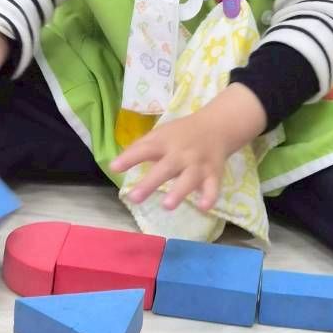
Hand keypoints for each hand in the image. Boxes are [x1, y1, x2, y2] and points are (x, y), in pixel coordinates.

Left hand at [110, 84, 266, 212]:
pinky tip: (203, 206)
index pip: (145, 149)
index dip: (129, 158)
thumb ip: (140, 148)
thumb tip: (114, 166)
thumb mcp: (160, 134)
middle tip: (134, 198)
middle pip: (165, 168)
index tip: (114, 168)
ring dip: (179, 192)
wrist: (217, 126)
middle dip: (150, 183)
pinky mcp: (214, 174)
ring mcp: (198, 164)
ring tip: (167, 205)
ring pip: (189, 179)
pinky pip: (213, 187)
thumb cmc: (182, 134)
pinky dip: (209, 196)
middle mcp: (181, 153)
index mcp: (165, 142)